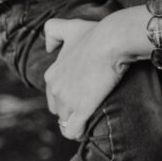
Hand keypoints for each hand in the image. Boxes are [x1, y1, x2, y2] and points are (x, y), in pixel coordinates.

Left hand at [43, 17, 129, 139]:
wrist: (113, 40)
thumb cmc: (96, 34)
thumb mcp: (70, 27)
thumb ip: (54, 32)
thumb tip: (49, 48)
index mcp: (52, 74)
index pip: (54, 95)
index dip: (68, 96)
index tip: (84, 93)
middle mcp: (55, 89)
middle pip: (59, 110)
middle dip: (71, 110)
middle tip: (90, 103)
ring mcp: (67, 101)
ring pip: (66, 122)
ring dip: (77, 121)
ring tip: (92, 117)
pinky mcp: (82, 110)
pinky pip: (73, 132)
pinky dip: (79, 133)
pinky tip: (88, 130)